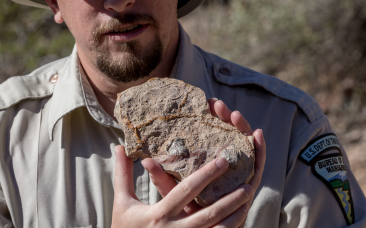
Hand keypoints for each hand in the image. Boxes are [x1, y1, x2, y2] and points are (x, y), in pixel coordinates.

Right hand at [113, 145, 253, 227]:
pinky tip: (240, 219)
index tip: (223, 161)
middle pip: (209, 214)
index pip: (186, 191)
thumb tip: (118, 146)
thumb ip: (123, 174)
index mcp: (159, 214)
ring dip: (235, 216)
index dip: (206, 175)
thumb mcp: (121, 203)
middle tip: (247, 184)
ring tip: (247, 199)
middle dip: (230, 199)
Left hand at [141, 99, 266, 226]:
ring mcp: (238, 173)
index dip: (207, 117)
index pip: (208, 135)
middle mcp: (223, 165)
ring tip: (234, 114)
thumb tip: (146, 161)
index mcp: (205, 163)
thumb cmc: (185, 212)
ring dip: (241, 128)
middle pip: (226, 136)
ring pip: (242, 146)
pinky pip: (257, 166)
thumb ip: (163, 179)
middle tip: (216, 104)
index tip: (203, 101)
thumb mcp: (173, 193)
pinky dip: (260, 149)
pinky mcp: (249, 186)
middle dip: (223, 118)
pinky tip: (258, 134)